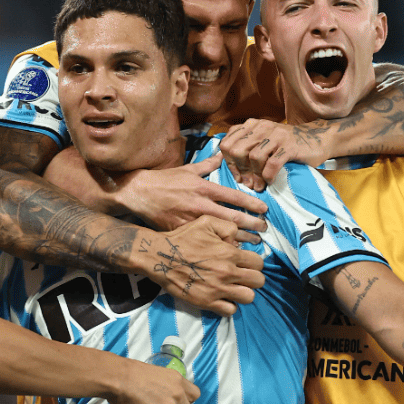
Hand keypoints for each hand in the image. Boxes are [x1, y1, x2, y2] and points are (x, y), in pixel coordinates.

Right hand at [114, 154, 266, 240]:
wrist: (139, 193)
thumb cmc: (163, 180)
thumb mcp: (187, 170)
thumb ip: (207, 164)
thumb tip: (221, 154)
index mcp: (203, 188)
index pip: (234, 196)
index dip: (252, 204)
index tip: (264, 209)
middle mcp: (200, 204)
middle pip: (232, 217)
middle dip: (252, 224)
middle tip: (264, 229)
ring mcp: (191, 219)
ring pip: (221, 232)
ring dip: (240, 238)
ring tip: (253, 242)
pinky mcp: (181, 230)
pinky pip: (204, 240)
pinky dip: (218, 245)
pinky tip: (230, 250)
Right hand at [135, 216, 265, 315]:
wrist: (159, 256)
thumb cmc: (182, 238)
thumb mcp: (206, 222)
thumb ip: (228, 227)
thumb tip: (238, 242)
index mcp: (230, 253)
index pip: (259, 262)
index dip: (253, 263)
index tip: (244, 263)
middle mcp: (228, 272)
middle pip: (258, 281)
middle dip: (253, 278)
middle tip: (241, 277)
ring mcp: (218, 289)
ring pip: (248, 297)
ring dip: (243, 293)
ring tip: (234, 289)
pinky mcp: (207, 302)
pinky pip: (230, 310)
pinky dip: (228, 305)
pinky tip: (222, 298)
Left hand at [220, 118, 329, 190]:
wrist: (317, 139)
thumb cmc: (285, 145)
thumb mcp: (261, 141)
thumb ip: (244, 148)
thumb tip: (229, 168)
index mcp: (250, 125)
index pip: (227, 144)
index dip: (228, 163)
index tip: (237, 176)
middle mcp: (261, 127)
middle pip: (237, 150)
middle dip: (240, 170)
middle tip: (247, 183)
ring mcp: (276, 135)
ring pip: (253, 157)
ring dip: (255, 176)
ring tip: (258, 185)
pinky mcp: (290, 146)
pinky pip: (272, 163)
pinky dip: (268, 175)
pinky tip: (270, 181)